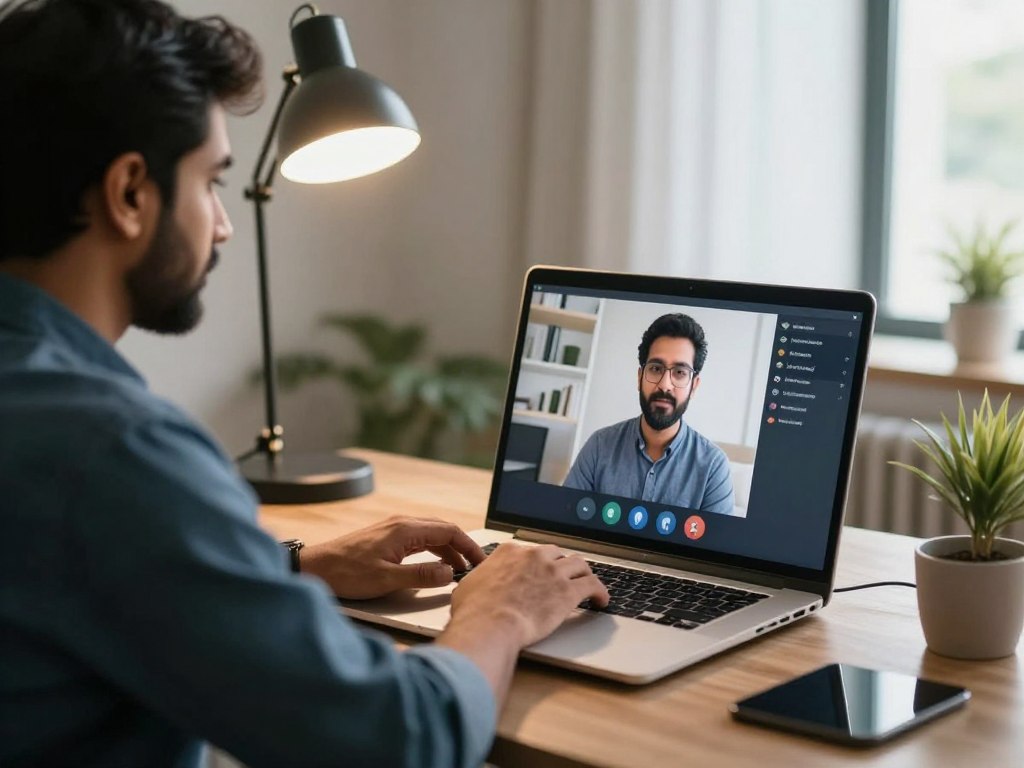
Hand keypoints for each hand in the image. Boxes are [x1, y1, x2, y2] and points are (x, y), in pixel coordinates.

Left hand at [300, 516, 485, 598]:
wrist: (315, 568)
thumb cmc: (346, 573)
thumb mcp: (386, 579)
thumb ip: (420, 576)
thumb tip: (449, 574)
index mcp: (405, 529)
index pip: (449, 530)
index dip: (469, 546)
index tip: (481, 561)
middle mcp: (401, 524)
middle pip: (442, 530)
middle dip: (462, 547)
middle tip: (475, 567)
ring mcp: (393, 530)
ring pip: (431, 535)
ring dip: (447, 550)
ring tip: (459, 570)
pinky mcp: (386, 538)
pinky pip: (418, 540)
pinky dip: (433, 551)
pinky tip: (434, 566)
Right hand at [448, 543, 608, 647]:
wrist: (491, 625)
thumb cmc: (475, 611)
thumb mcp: (469, 586)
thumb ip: (479, 580)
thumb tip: (475, 586)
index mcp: (510, 552)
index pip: (529, 551)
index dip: (536, 563)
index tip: (538, 572)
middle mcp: (534, 556)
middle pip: (556, 554)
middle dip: (560, 564)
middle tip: (563, 577)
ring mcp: (553, 572)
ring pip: (579, 564)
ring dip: (583, 573)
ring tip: (587, 583)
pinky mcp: (568, 591)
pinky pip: (592, 585)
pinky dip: (599, 591)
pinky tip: (601, 600)